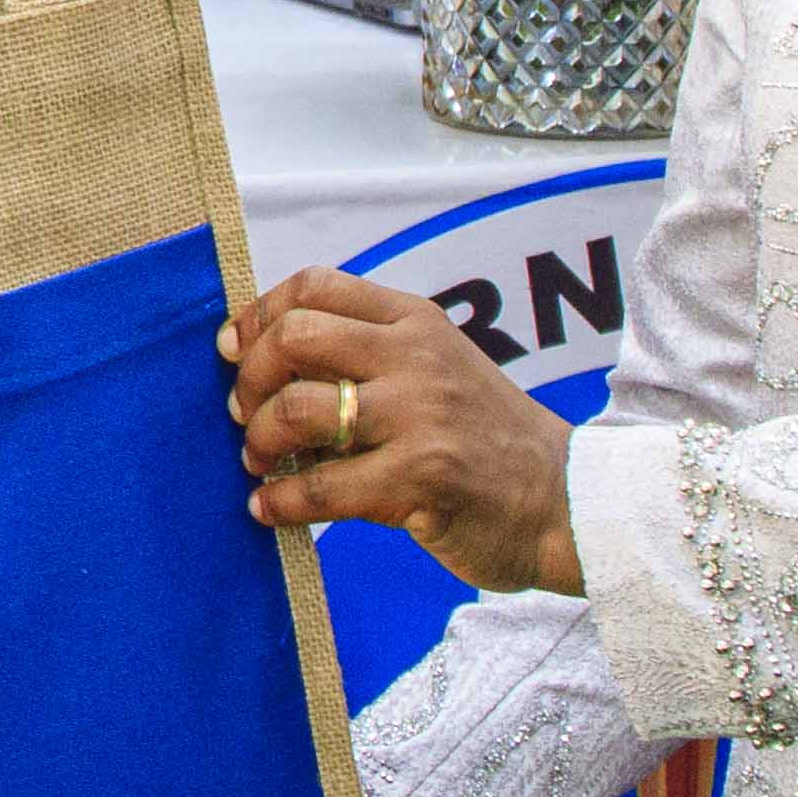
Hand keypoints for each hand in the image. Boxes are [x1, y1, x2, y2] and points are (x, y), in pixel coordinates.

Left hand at [224, 270, 583, 599]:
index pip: (317, 285)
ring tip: (258, 464)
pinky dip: (280, 503)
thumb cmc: (486, 439)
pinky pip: (320, 488)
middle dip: (250, 378)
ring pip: (297, 411)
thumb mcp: (438, 369)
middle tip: (241, 414)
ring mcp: (421, 417)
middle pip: (295, 337)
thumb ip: (369, 354)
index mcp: (417, 321)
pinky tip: (270, 511)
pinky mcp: (421, 480)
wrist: (564, 502)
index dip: (259, 313)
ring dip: (258, 442)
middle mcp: (418, 357)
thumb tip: (264, 361)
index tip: (232, 349)